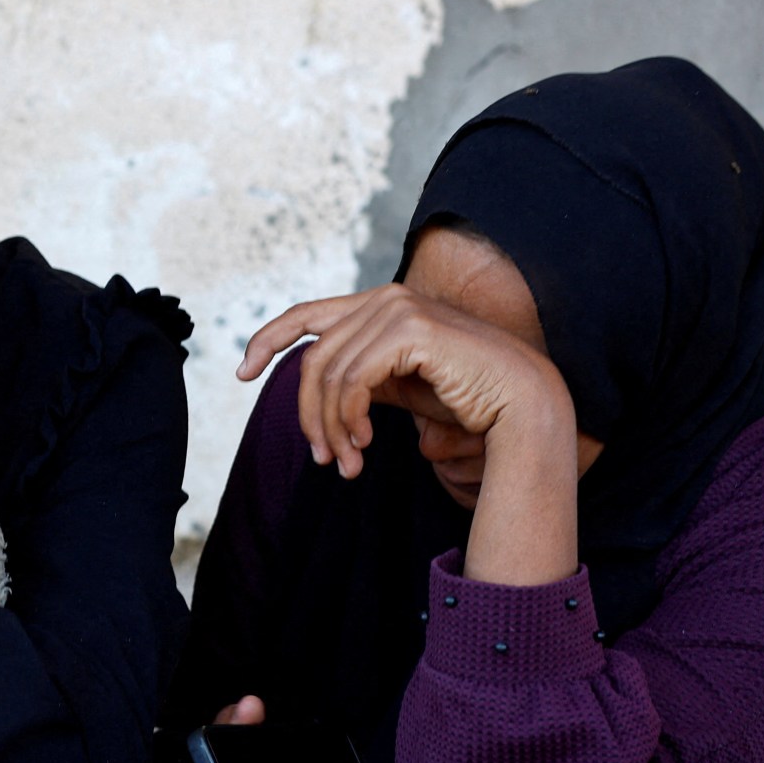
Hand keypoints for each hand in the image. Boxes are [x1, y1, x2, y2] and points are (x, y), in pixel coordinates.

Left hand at [236, 284, 568, 480]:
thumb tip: (316, 394)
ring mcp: (399, 308)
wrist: (522, 407)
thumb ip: (359, 377)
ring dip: (331, 428)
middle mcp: (386, 298)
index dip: (267, 339)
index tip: (241, 372)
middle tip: (324, 460)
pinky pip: (352, 380)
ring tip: (347, 465)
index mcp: (381, 306)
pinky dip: (349, 418)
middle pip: (313, 358)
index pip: (306, 315)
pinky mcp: (411, 329)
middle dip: (309, 415)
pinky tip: (365, 444)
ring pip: (327, 373)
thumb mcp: (398, 387)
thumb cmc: (465, 402)